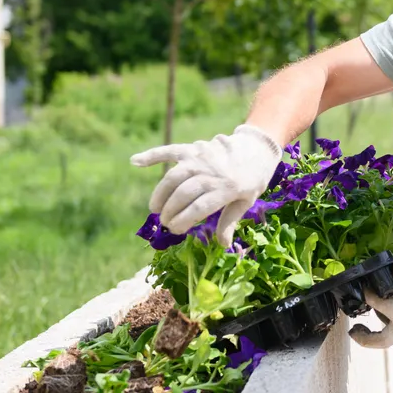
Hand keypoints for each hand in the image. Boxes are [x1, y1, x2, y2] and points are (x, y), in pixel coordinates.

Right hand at [130, 124, 282, 246]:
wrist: (258, 148)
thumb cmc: (252, 179)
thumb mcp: (246, 202)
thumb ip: (230, 221)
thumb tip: (222, 245)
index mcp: (227, 188)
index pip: (199, 208)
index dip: (183, 221)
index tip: (175, 231)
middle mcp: (211, 172)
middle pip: (183, 193)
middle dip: (170, 210)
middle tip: (164, 222)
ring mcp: (201, 158)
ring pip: (174, 176)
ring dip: (160, 192)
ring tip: (155, 208)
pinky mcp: (193, 148)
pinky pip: (171, 151)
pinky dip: (152, 154)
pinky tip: (135, 161)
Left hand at [348, 260, 392, 348]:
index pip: (380, 307)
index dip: (369, 296)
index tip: (363, 287)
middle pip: (381, 341)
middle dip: (365, 338)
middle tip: (352, 330)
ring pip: (388, 336)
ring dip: (374, 331)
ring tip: (364, 320)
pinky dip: (386, 323)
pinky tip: (385, 309)